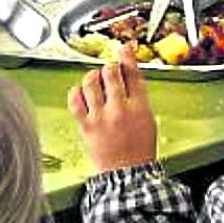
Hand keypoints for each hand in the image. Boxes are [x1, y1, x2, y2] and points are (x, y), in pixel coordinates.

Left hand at [68, 45, 157, 171]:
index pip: (132, 73)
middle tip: (110, 71)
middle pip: (110, 72)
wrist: (127, 174)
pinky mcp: (86, 125)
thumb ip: (138, 96)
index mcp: (139, 106)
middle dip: (110, 68)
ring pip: (91, 81)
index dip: (127, 56)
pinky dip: (76, 91)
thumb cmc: (139, 149)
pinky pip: (75, 99)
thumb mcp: (148, 118)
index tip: (124, 48)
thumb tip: (129, 74)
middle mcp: (119, 109)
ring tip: (95, 81)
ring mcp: (101, 116)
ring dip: (93, 76)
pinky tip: (81, 93)